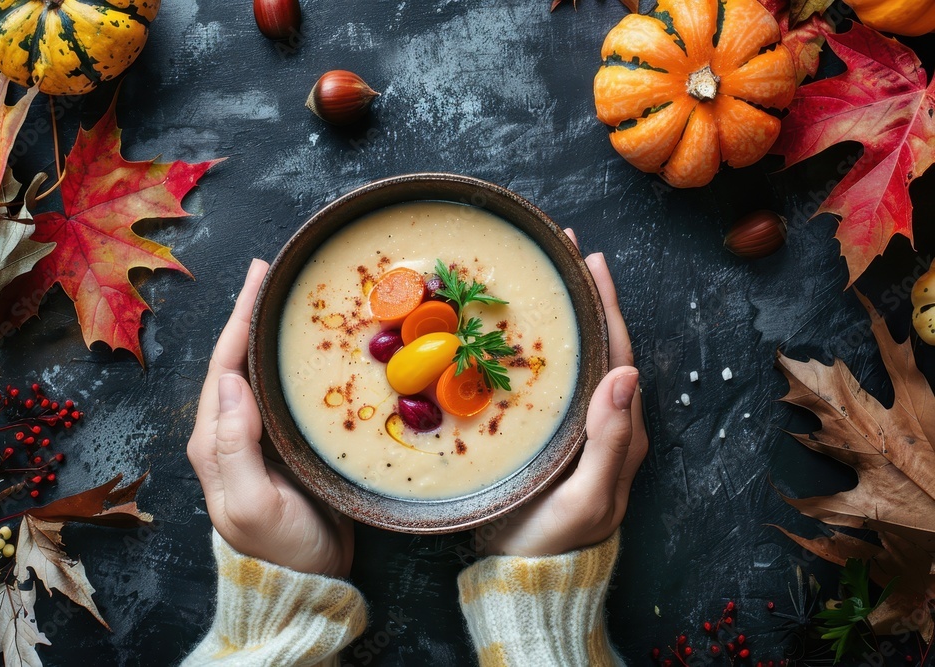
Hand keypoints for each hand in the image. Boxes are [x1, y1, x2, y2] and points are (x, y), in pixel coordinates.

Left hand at [187, 259, 354, 577]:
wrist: (310, 581)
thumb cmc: (281, 548)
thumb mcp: (252, 503)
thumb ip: (235, 445)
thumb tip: (231, 378)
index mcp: (215, 441)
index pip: (224, 364)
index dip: (241, 316)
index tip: (261, 275)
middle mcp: (230, 432)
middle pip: (238, 359)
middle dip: (253, 313)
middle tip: (276, 272)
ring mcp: (257, 437)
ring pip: (260, 371)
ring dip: (271, 332)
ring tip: (291, 297)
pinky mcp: (284, 443)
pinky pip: (283, 390)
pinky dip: (291, 360)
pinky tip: (309, 346)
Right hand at [479, 230, 648, 556]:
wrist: (528, 580)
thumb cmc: (555, 543)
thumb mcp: (586, 497)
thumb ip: (610, 441)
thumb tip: (628, 373)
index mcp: (622, 431)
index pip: (619, 352)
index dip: (607, 304)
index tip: (592, 260)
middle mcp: (607, 423)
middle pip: (602, 345)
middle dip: (588, 295)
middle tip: (565, 251)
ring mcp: (580, 429)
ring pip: (580, 358)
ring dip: (569, 314)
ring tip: (549, 277)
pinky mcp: (555, 438)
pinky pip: (557, 379)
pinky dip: (546, 346)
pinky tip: (522, 334)